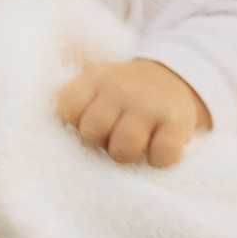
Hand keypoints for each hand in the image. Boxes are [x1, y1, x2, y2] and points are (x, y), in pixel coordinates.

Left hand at [56, 58, 211, 167]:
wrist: (173, 77)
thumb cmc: (123, 94)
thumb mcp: (96, 86)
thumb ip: (77, 106)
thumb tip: (59, 145)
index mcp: (95, 80)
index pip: (68, 108)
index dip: (75, 124)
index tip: (88, 123)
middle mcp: (122, 89)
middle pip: (92, 132)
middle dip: (99, 143)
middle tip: (111, 138)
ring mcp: (150, 106)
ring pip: (123, 149)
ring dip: (126, 156)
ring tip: (132, 148)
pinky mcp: (177, 122)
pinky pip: (161, 155)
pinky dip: (158, 160)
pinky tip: (157, 148)